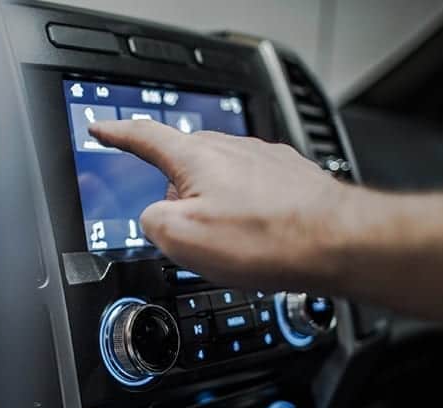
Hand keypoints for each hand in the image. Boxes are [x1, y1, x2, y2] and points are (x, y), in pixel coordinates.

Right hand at [88, 120, 356, 290]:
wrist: (340, 243)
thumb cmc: (267, 240)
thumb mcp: (182, 240)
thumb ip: (152, 222)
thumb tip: (157, 218)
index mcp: (196, 157)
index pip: (144, 137)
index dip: (117, 133)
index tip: (102, 128)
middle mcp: (231, 148)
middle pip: (184, 164)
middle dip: (178, 195)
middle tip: (188, 231)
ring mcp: (263, 159)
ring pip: (221, 180)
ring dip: (218, 207)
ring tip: (235, 243)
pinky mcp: (290, 177)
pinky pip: (253, 190)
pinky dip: (248, 212)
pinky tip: (260, 237)